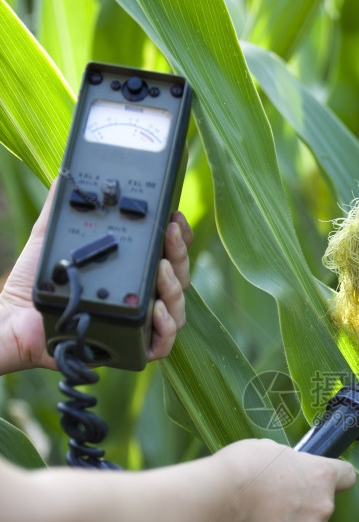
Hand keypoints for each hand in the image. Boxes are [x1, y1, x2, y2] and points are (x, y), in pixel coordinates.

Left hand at [0, 181, 192, 373]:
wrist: (15, 318)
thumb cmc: (36, 281)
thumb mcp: (52, 235)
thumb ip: (64, 206)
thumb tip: (69, 175)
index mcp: (131, 269)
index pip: (168, 251)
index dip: (178, 235)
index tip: (174, 216)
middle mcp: (141, 296)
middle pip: (179, 276)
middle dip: (179, 254)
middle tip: (169, 235)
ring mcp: (139, 323)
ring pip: (177, 308)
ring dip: (174, 287)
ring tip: (160, 270)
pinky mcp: (132, 347)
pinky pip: (163, 342)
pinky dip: (166, 326)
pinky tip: (156, 310)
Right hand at [205, 439, 356, 521]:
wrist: (216, 502)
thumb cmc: (240, 470)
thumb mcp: (270, 451)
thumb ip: (289, 466)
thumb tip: (286, 473)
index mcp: (322, 476)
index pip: (346, 476)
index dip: (333, 478)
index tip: (320, 481)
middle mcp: (323, 509)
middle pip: (319, 508)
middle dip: (300, 507)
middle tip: (268, 502)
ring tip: (253, 520)